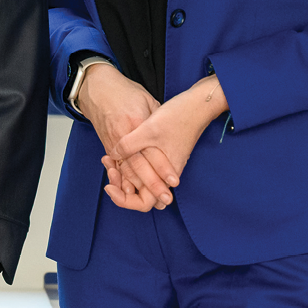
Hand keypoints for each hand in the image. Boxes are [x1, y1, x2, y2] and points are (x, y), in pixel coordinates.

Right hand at [76, 61, 177, 209]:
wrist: (97, 87)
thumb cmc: (124, 91)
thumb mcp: (147, 101)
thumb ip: (156, 120)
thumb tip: (168, 138)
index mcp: (136, 123)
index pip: (151, 151)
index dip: (162, 167)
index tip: (173, 181)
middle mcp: (123, 136)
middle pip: (138, 166)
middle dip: (152, 185)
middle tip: (166, 198)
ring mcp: (113, 142)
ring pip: (126, 170)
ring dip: (137, 188)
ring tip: (150, 200)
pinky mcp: (108, 145)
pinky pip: (117, 167)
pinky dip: (124, 180)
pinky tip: (133, 191)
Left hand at [108, 75, 230, 211]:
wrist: (198, 105)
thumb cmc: (177, 117)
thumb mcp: (149, 130)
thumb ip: (129, 145)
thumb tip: (112, 155)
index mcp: (164, 175)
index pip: (143, 202)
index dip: (122, 200)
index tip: (109, 186)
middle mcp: (167, 175)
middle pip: (141, 195)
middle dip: (121, 187)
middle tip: (109, 170)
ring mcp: (166, 165)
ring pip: (141, 180)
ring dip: (124, 173)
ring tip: (109, 159)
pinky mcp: (164, 155)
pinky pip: (144, 168)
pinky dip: (130, 163)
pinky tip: (118, 151)